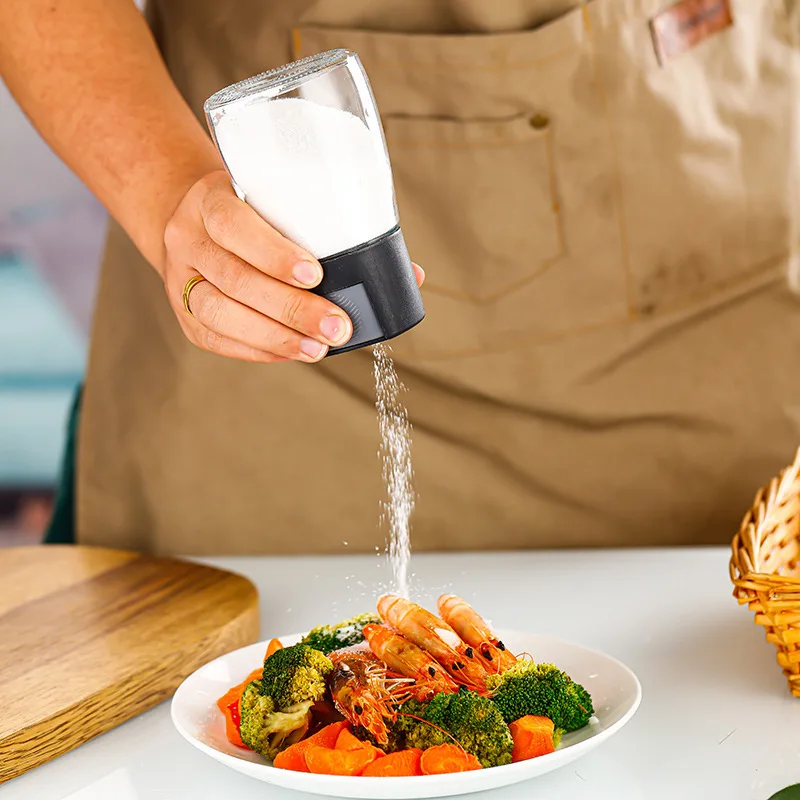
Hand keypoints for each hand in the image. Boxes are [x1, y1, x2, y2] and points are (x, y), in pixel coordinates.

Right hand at [162, 171, 424, 362]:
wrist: (188, 214)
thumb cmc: (255, 208)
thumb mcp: (281, 200)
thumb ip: (335, 231)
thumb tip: (411, 275)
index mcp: (211, 199)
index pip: (234, 224)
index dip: (273, 252)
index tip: (317, 274)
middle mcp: (188, 237)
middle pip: (234, 278)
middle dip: (290, 308)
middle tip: (337, 327)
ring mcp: (180, 277)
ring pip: (218, 312)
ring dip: (273, 336)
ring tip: (317, 349)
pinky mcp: (183, 312)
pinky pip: (215, 337)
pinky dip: (257, 349)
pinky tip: (291, 352)